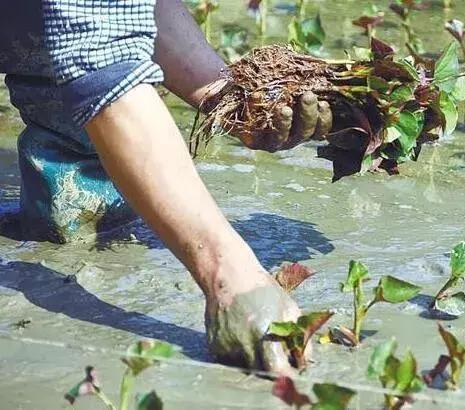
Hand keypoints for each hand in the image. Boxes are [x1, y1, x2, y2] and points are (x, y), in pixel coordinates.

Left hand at [204, 82, 332, 152]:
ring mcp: (270, 141)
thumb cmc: (269, 86)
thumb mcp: (287, 80)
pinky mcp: (251, 141)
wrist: (236, 94)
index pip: (319, 130)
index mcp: (302, 126)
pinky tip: (256, 98)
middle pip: (303, 134)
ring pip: (282, 138)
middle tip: (308, 96)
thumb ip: (303, 78)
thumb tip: (322, 66)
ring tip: (285, 108)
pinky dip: (257, 114)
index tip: (324, 103)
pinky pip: (256, 132)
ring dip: (285, 123)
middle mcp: (289, 137)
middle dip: (308, 115)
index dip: (324, 119)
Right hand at [205, 272, 308, 373]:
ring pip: (245, 368)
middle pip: (261, 373)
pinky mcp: (214, 346)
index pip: (277, 370)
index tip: (291, 370)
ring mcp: (227, 346)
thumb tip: (304, 362)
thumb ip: (299, 337)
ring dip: (254, 361)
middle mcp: (244, 344)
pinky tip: (241, 333)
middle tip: (275, 354)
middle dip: (271, 368)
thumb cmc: (263, 291)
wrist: (229, 276)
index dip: (286, 373)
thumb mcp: (289, 308)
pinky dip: (239, 354)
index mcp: (264, 334)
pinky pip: (230, 360)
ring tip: (255, 337)